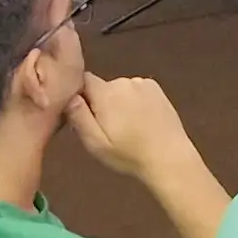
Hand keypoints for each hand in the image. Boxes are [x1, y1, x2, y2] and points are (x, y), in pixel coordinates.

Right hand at [68, 69, 190, 179]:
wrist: (169, 157)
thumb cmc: (128, 154)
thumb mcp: (96, 143)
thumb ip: (79, 117)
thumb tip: (69, 95)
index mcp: (106, 93)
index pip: (83, 80)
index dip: (80, 95)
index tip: (83, 114)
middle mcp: (124, 81)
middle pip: (102, 87)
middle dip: (100, 103)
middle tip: (107, 129)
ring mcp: (143, 83)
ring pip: (120, 89)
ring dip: (118, 103)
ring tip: (127, 128)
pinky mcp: (156, 89)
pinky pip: (136, 90)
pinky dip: (134, 101)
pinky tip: (141, 121)